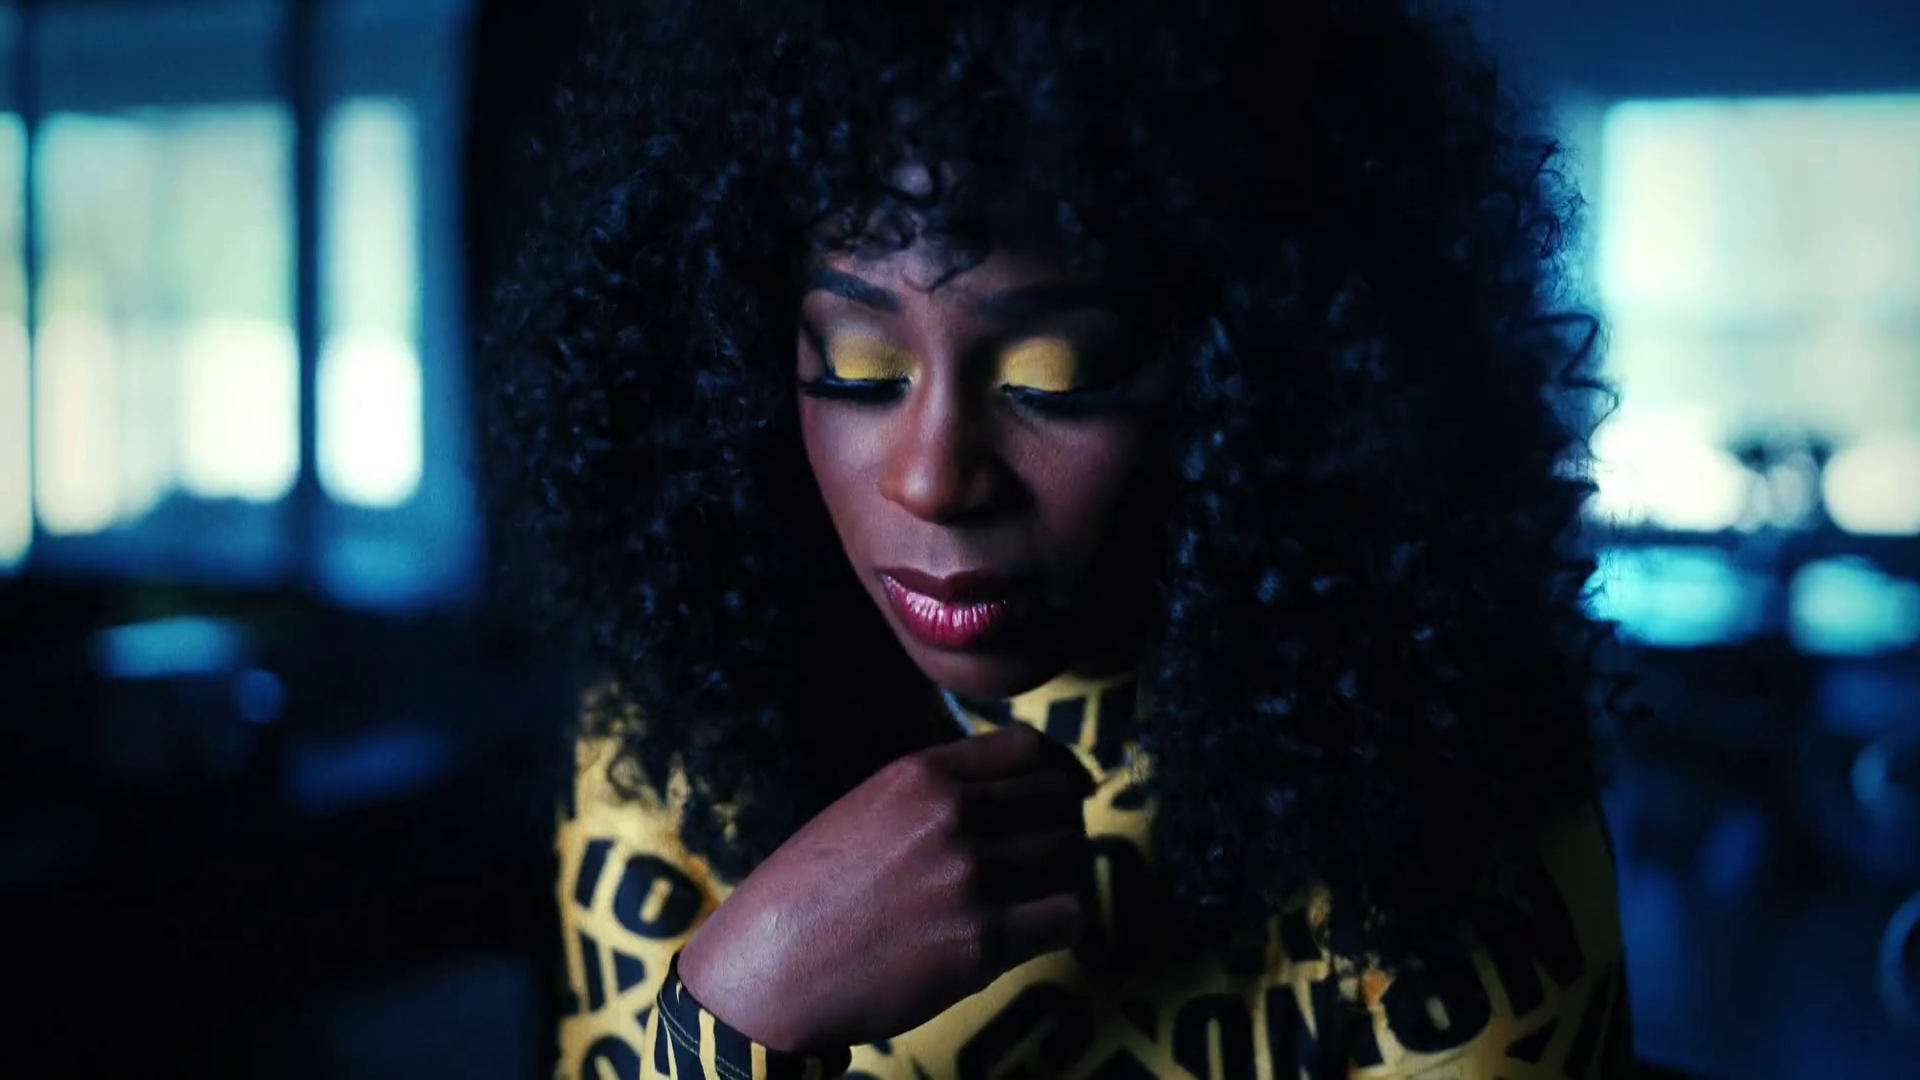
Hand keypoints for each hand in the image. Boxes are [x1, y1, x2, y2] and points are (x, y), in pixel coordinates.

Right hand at [675, 724, 1095, 1052]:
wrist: (769, 970)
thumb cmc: (812, 895)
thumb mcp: (869, 808)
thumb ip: (936, 793)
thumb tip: (1011, 794)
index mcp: (921, 773)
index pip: (1030, 747)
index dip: (1058, 772)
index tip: (1065, 795)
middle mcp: (952, 814)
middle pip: (1062, 799)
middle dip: (1063, 827)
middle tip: (1047, 859)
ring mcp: (970, 876)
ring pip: (1073, 855)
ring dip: (1065, 877)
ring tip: (1039, 897)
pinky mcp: (982, 940)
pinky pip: (1070, 915)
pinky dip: (1063, 923)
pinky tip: (1035, 933)